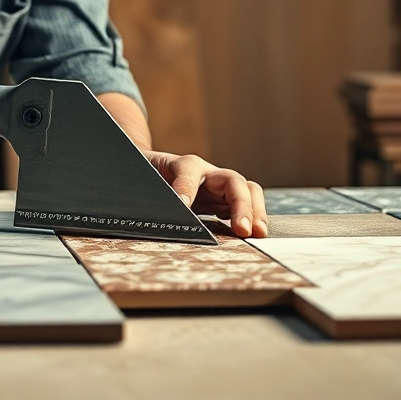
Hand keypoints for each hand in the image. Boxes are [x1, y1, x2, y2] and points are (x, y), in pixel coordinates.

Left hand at [144, 151, 266, 237]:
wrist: (152, 171)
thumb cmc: (147, 176)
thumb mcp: (143, 182)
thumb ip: (149, 194)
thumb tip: (152, 213)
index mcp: (182, 164)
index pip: (188, 170)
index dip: (186, 187)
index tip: (182, 205)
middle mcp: (206, 173)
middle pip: (232, 180)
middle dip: (240, 204)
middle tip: (242, 229)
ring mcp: (219, 186)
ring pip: (247, 191)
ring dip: (255, 211)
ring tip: (256, 233)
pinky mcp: (224, 201)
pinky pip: (245, 206)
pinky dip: (252, 219)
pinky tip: (253, 235)